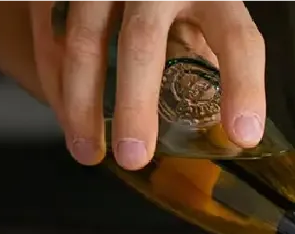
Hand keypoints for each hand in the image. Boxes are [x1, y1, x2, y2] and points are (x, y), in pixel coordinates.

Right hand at [30, 0, 265, 169]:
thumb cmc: (182, 1)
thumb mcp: (209, 20)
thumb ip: (213, 64)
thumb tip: (228, 134)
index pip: (236, 39)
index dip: (243, 87)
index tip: (242, 134)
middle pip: (142, 39)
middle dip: (134, 103)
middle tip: (134, 156)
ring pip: (83, 38)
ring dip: (81, 103)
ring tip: (88, 152)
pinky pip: (51, 34)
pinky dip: (56, 82)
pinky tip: (67, 120)